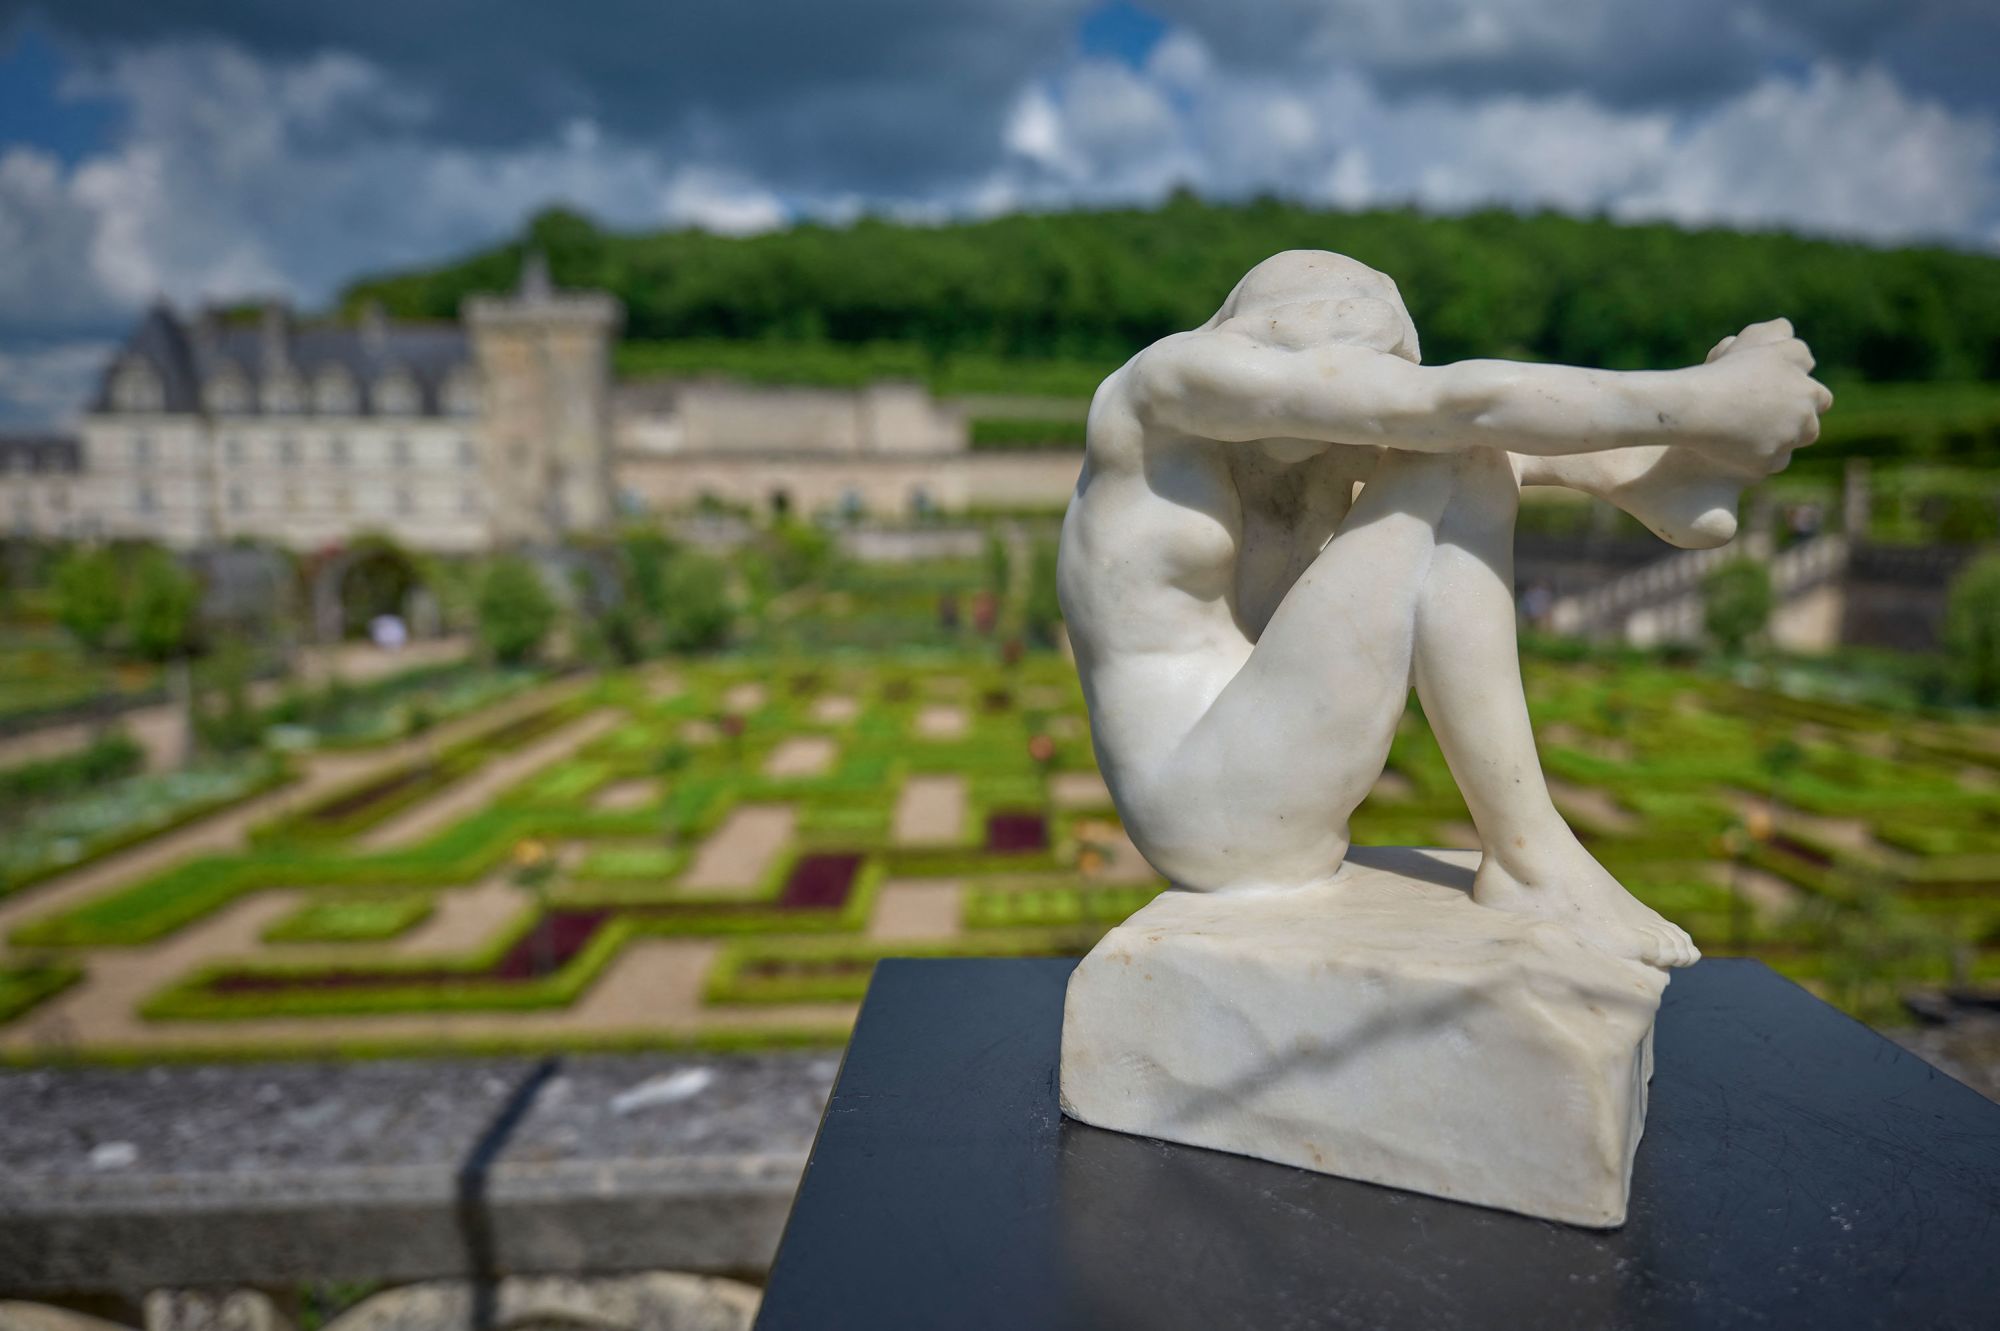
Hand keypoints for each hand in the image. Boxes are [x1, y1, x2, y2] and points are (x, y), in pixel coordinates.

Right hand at [1689, 319, 1833, 474]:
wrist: (1696, 408)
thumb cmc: (1727, 372)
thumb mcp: (1762, 342)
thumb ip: (1792, 346)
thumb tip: (1806, 358)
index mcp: (1810, 393)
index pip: (1820, 398)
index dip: (1800, 397)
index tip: (1779, 396)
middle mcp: (1805, 421)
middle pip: (1810, 429)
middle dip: (1793, 424)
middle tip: (1764, 417)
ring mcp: (1785, 446)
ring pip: (1787, 448)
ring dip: (1776, 442)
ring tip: (1746, 433)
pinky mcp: (1764, 466)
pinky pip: (1766, 466)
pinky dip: (1754, 460)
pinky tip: (1733, 449)